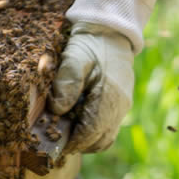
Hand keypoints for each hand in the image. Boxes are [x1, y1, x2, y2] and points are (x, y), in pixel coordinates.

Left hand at [48, 21, 134, 153]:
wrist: (111, 34)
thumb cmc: (90, 46)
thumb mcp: (73, 59)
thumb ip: (66, 84)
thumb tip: (58, 110)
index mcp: (109, 97)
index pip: (91, 133)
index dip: (72, 143)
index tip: (55, 145)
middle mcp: (119, 106)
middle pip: (98, 141)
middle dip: (77, 144)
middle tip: (57, 138)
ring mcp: (122, 107)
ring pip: (105, 138)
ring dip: (86, 140)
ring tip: (67, 130)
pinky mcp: (121, 105)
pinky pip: (108, 129)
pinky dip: (93, 132)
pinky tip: (77, 121)